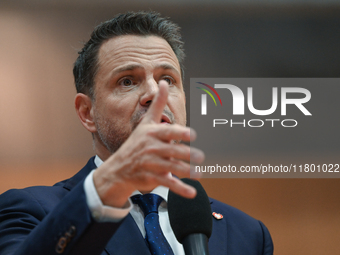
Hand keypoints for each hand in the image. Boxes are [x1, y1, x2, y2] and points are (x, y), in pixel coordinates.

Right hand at [93, 81, 204, 207]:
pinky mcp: (152, 178)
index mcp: (152, 133)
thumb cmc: (137, 142)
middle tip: (201, 157)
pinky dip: (180, 189)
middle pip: (171, 151)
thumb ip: (158, 104)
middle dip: (187, 154)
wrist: (119, 168)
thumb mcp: (146, 122)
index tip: (193, 134)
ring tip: (200, 174)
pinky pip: (168, 183)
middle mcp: (151, 148)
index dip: (180, 133)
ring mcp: (151, 164)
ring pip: (171, 168)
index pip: (167, 132)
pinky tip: (192, 192)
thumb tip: (163, 82)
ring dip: (186, 172)